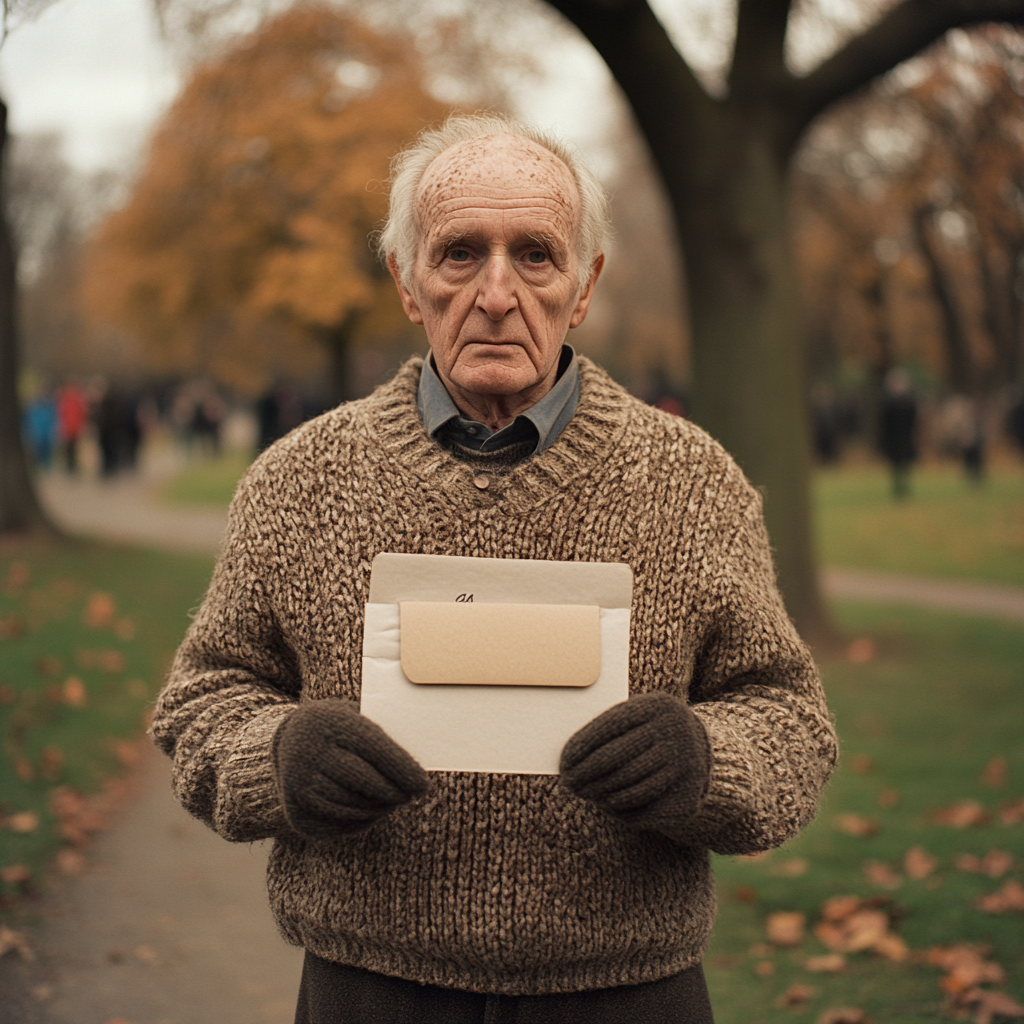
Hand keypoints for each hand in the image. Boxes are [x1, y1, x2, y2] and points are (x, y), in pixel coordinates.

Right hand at [273, 699, 429, 838]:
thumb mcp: (356, 717)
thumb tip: (416, 769)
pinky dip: (361, 821)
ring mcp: (298, 786)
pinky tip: (372, 810)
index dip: (402, 770)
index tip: (422, 785)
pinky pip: (339, 825)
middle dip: (394, 792)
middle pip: (364, 781)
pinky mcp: (296, 814)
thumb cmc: (340, 727)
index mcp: (329, 722)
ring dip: (379, 807)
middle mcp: (309, 753)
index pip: (374, 750)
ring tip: (393, 801)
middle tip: (411, 795)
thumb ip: (383, 736)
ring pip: (353, 806)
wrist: (290, 739)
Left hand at [558, 692, 709, 837]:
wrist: (698, 748)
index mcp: (658, 706)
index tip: (563, 764)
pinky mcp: (686, 798)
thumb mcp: (636, 717)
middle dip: (586, 774)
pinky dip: (620, 809)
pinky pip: (644, 810)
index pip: (609, 728)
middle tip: (569, 783)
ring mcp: (685, 766)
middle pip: (617, 759)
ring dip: (600, 793)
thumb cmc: (650, 730)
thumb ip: (607, 731)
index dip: (581, 748)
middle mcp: (675, 733)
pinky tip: (607, 804)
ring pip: (629, 786)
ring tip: (585, 793)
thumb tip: (570, 759)